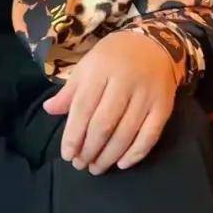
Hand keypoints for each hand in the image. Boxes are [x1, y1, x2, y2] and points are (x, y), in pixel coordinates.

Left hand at [43, 31, 176, 173]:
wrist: (153, 44)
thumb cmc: (113, 57)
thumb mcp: (88, 66)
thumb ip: (70, 90)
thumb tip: (48, 110)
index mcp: (100, 69)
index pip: (83, 107)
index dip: (74, 134)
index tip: (67, 155)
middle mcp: (124, 82)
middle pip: (104, 123)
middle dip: (90, 149)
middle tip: (80, 165)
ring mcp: (146, 95)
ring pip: (126, 133)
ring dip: (109, 156)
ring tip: (96, 168)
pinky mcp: (164, 106)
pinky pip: (150, 135)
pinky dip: (135, 153)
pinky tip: (121, 163)